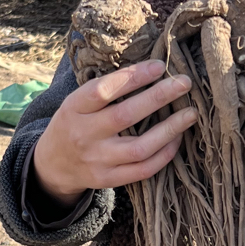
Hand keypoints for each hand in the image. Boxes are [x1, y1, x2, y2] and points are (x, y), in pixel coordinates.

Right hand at [32, 59, 198, 206]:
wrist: (53, 164)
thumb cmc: (75, 122)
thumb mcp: (77, 102)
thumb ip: (106, 90)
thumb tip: (151, 69)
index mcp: (74, 108)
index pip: (103, 90)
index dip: (132, 77)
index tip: (159, 66)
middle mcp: (84, 135)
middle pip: (125, 116)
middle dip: (158, 97)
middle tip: (184, 82)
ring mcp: (96, 160)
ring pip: (139, 147)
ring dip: (169, 129)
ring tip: (190, 114)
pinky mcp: (108, 179)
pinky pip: (143, 169)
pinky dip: (164, 154)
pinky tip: (177, 139)